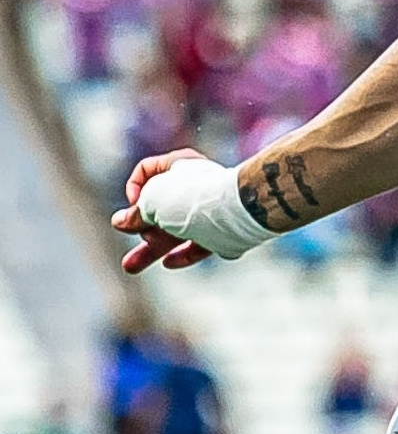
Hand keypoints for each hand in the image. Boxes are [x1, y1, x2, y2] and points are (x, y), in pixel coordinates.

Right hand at [111, 147, 218, 273]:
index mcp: (179, 165)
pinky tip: (169, 263)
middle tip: (122, 244)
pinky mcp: (225, 231)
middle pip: (160, 208)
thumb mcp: (153, 202)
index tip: (133, 205)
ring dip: (152, 249)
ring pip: (177, 231)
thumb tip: (120, 222)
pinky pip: (200, 243)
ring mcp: (211, 210)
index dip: (134, 189)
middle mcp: (195, 186)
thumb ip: (137, 214)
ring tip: (130, 267)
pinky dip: (184, 253)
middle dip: (138, 229)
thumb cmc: (192, 198)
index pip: (146, 172)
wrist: (242, 211)